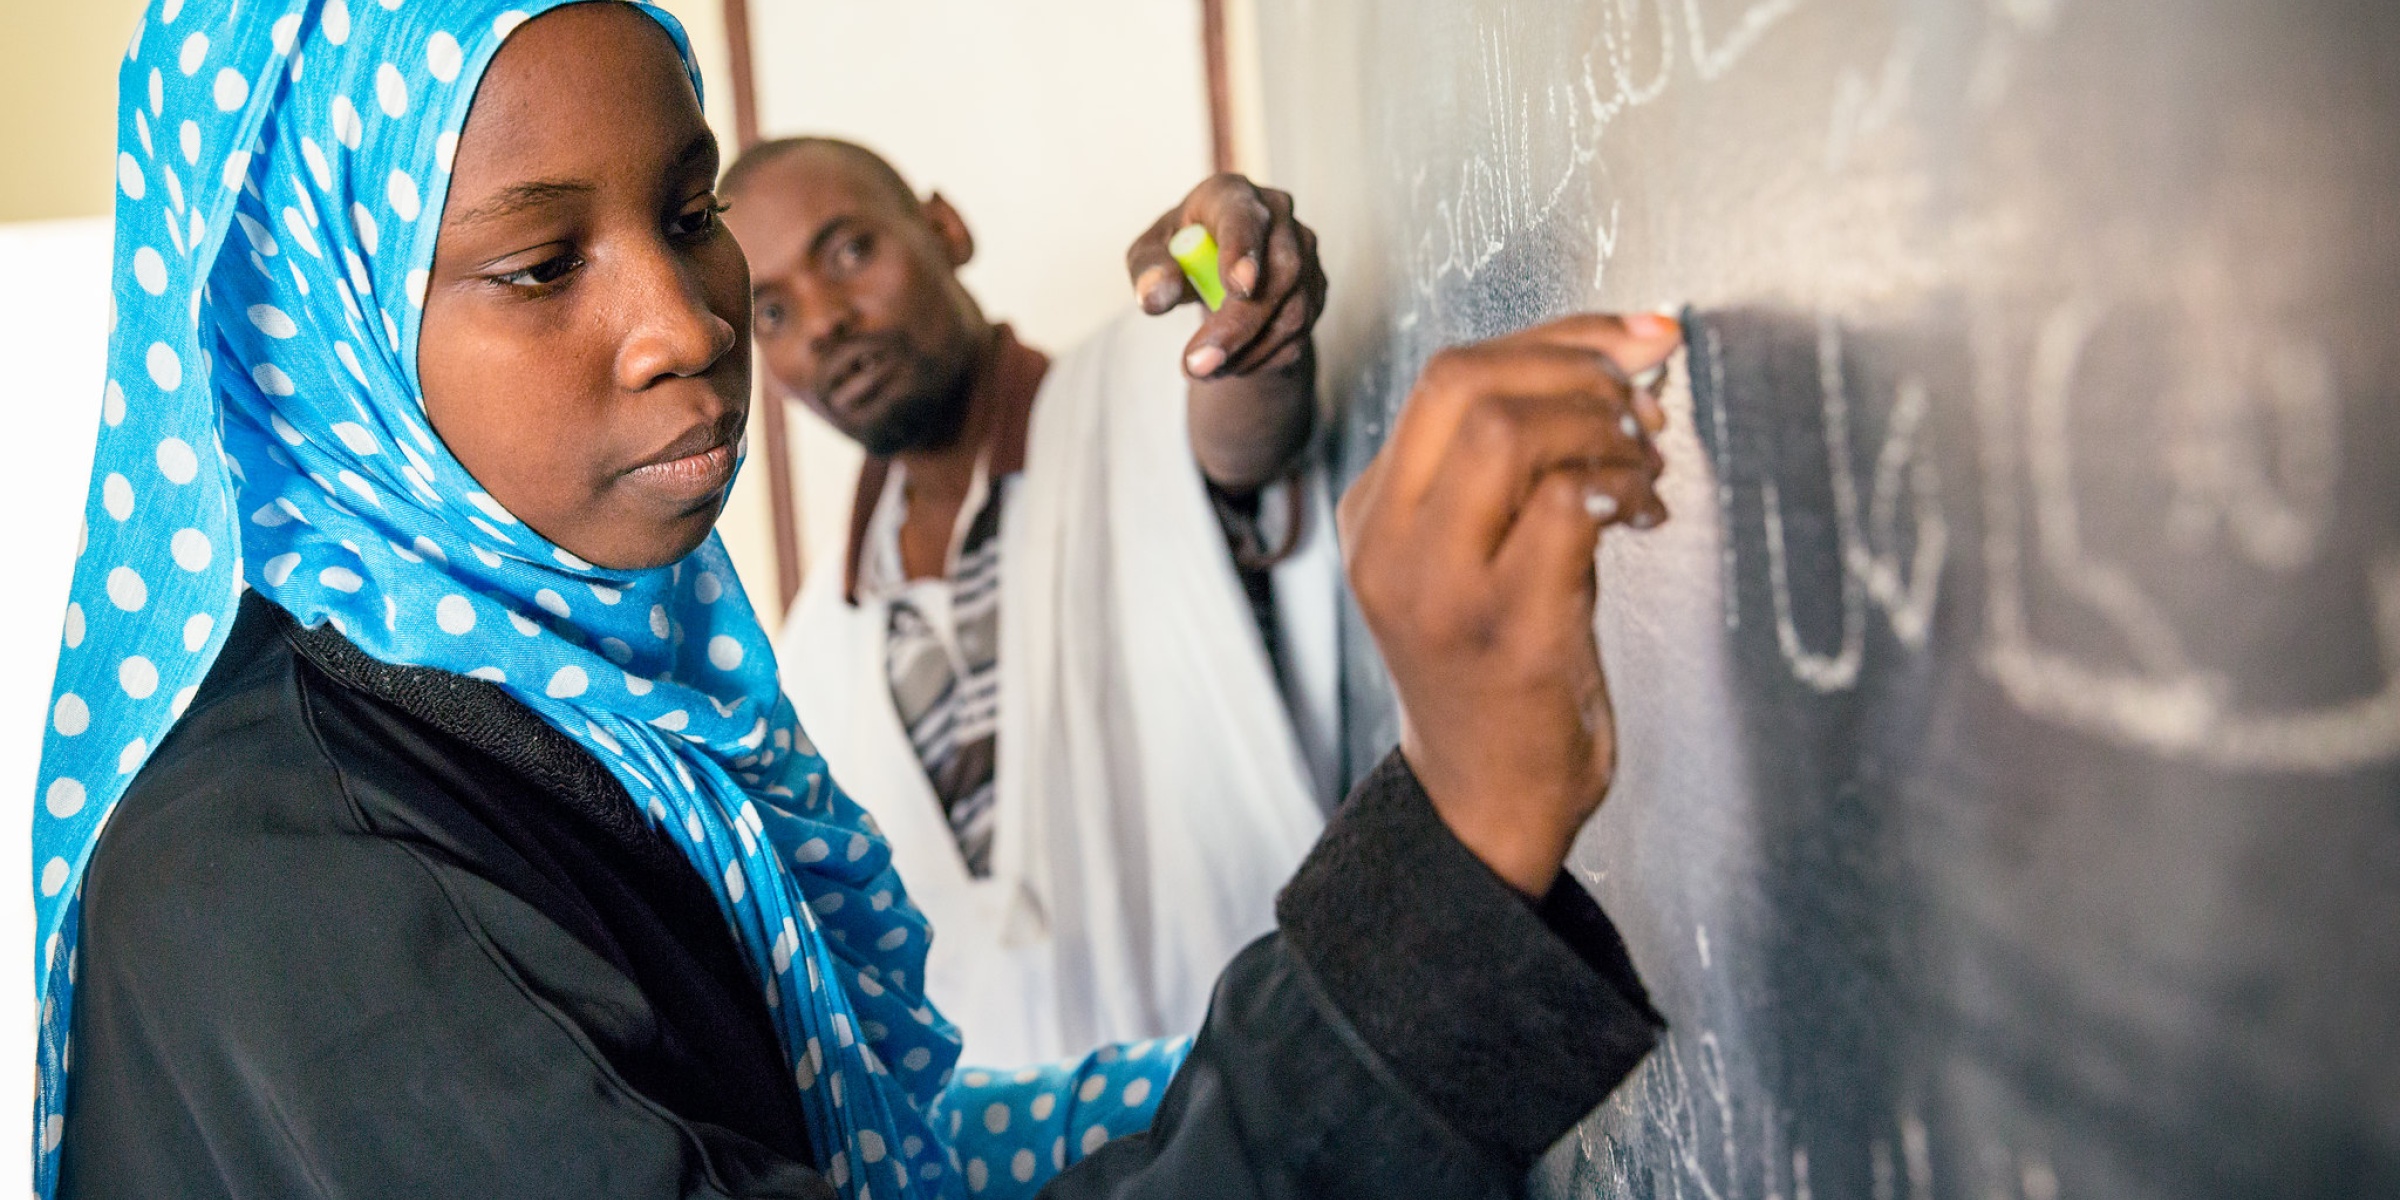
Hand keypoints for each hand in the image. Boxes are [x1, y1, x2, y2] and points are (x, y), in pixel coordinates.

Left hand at [1125, 174, 1326, 380]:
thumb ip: (1149, 270)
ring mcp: (1305, 254)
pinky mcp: (1315, 291)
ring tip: (1202, 370)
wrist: (1219, 269)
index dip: (1244, 251)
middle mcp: (1279, 217)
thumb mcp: (1150, 254)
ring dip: (1246, 352)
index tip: (1238, 288)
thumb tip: (1154, 298)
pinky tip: (1228, 366)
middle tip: (1198, 364)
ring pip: (1292, 312)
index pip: (1245, 218)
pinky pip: (1295, 336)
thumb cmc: (1180, 252)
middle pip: (1279, 272)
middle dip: (1238, 326)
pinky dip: (1259, 360)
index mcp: (1232, 195)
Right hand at [1337, 313, 1681, 894]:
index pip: (1448, 374)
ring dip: (1603, 427)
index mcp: (1374, 509)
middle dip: (1578, 367)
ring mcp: (1441, 588)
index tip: (1634, 337)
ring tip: (1645, 461)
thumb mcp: (1471, 550)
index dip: (1555, 336)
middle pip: (1467, 383)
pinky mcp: (1507, 629)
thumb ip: (1508, 462)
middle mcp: (1389, 543)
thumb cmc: (1499, 663)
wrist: (1487, 795)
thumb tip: (1621, 352)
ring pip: (1510, 433)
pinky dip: (1618, 485)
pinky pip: (1563, 507)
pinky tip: (1644, 509)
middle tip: (1644, 401)